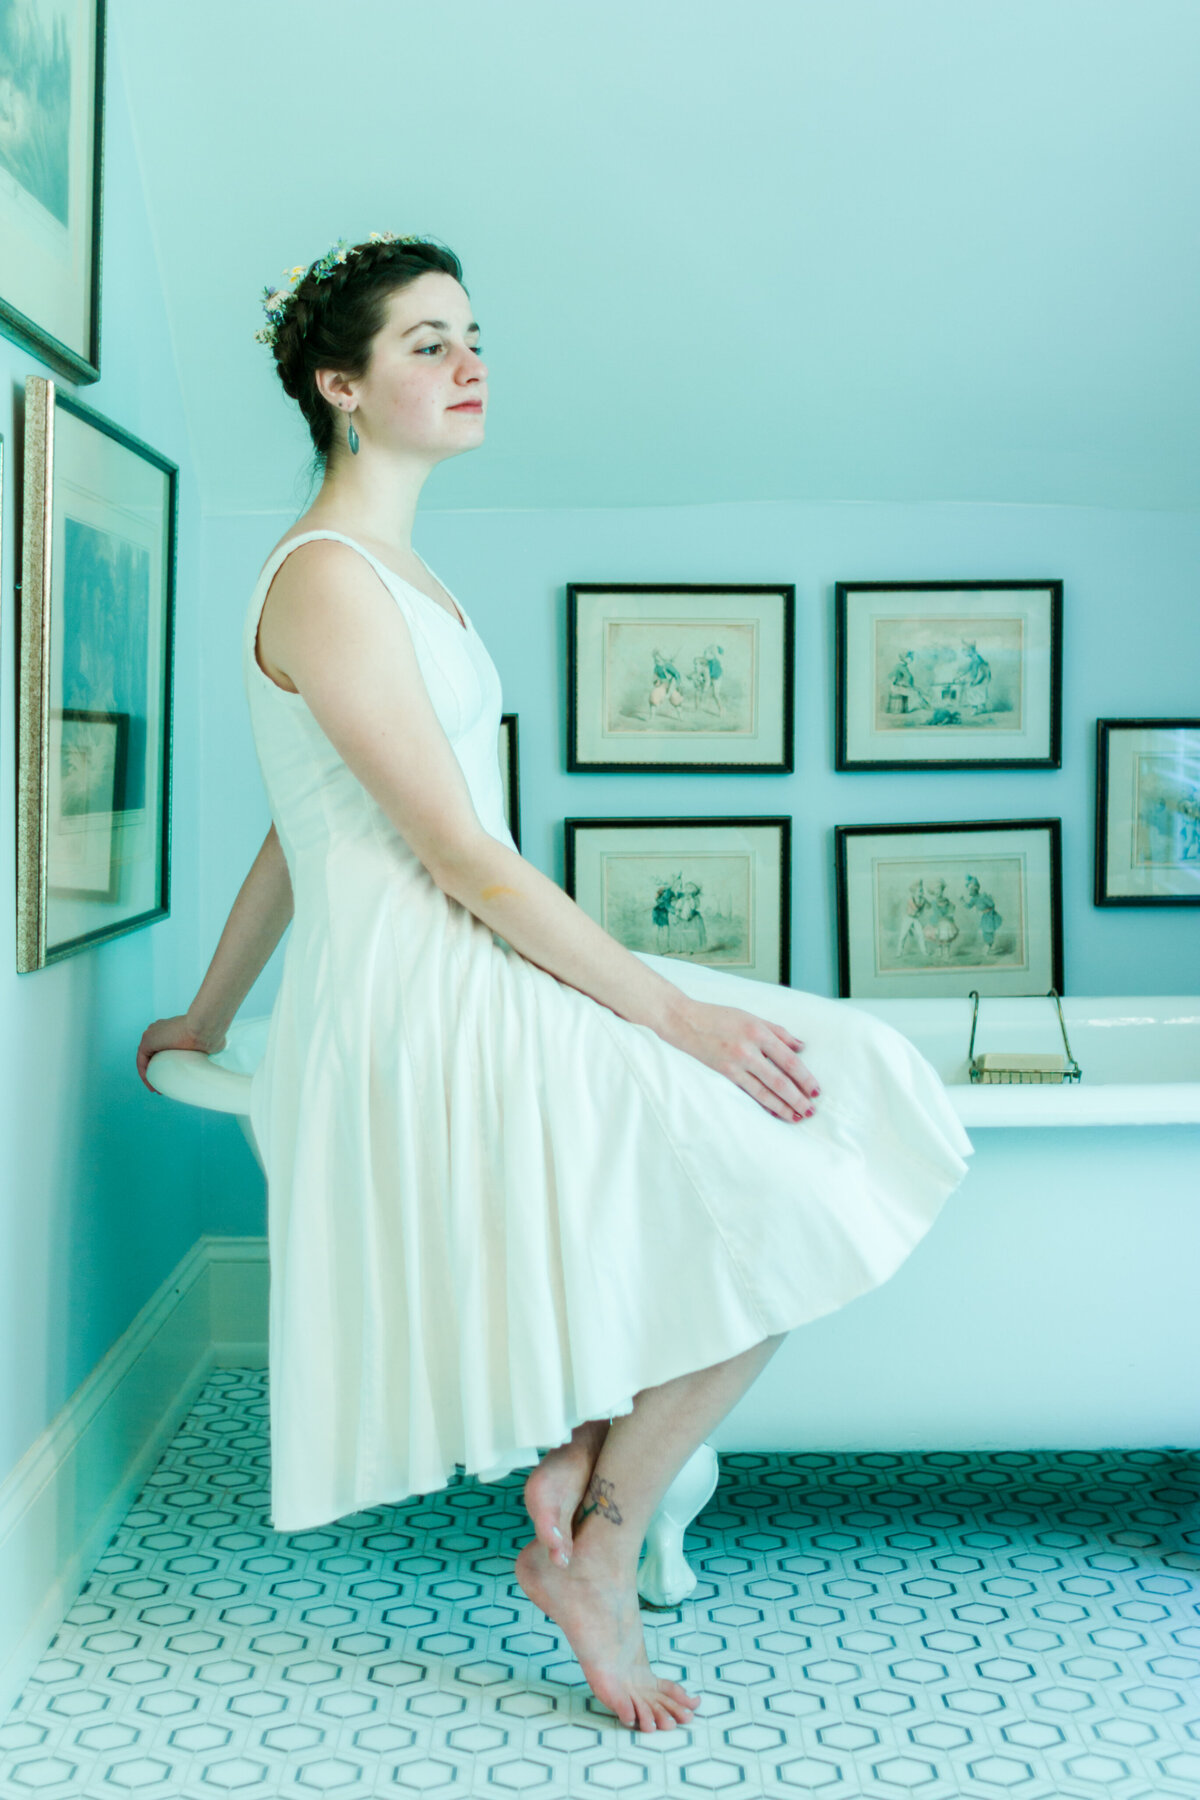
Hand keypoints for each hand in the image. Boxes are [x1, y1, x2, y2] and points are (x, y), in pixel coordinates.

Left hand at [137, 1014, 225, 1093]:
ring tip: (158, 1090)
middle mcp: (160, 1030)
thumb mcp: (208, 1042)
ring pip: (147, 1059)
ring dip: (150, 1075)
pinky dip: (145, 1074)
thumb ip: (207, 1046)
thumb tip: (218, 1052)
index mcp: (173, 1028)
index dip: (166, 1065)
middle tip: (164, 1087)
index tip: (174, 1078)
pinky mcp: (147, 1040)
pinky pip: (141, 1061)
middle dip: (157, 1071)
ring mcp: (152, 1034)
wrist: (204, 1026)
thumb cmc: (211, 1034)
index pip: (164, 1048)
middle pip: (154, 1055)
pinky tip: (151, 1085)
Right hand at [658, 997, 819, 1122]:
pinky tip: (774, 1112)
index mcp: (759, 1032)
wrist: (685, 1020)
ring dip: (783, 1106)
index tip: (816, 1090)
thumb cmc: (719, 1016)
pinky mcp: (724, 1073)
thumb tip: (801, 1046)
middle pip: (780, 1080)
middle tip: (811, 1110)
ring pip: (765, 1090)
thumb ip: (778, 1031)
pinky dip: (764, 1103)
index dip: (805, 1077)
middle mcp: (748, 1049)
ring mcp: (735, 1063)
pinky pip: (748, 1092)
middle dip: (798, 1097)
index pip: (789, 1060)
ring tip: (797, 1116)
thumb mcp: (752, 1017)